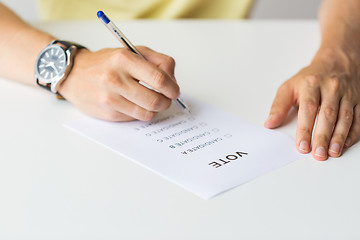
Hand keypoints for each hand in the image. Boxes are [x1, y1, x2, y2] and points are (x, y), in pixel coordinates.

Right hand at [58, 46, 179, 120]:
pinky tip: (134, 104)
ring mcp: (110, 99)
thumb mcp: (131, 51)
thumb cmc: (106, 63)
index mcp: (123, 59)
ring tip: (151, 101)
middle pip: (155, 100)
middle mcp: (115, 79)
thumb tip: (172, 81)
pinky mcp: (108, 114)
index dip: (172, 88)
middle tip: (166, 99)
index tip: (174, 90)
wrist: (74, 75)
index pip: (158, 78)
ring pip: (147, 113)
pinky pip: (135, 118)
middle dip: (166, 102)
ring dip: (155, 109)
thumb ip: (157, 61)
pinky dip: (140, 113)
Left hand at [264, 47, 359, 159]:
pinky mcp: (357, 100)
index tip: (302, 146)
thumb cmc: (309, 79)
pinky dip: (352, 132)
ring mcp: (346, 94)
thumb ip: (279, 106)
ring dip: (339, 137)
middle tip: (318, 154)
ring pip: (345, 117)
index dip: (305, 129)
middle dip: (323, 136)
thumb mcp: (289, 87)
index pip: (308, 109)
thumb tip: (269, 124)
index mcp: (311, 85)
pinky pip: (358, 117)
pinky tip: (345, 144)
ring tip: (332, 153)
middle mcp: (330, 88)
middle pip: (327, 115)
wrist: (336, 62)